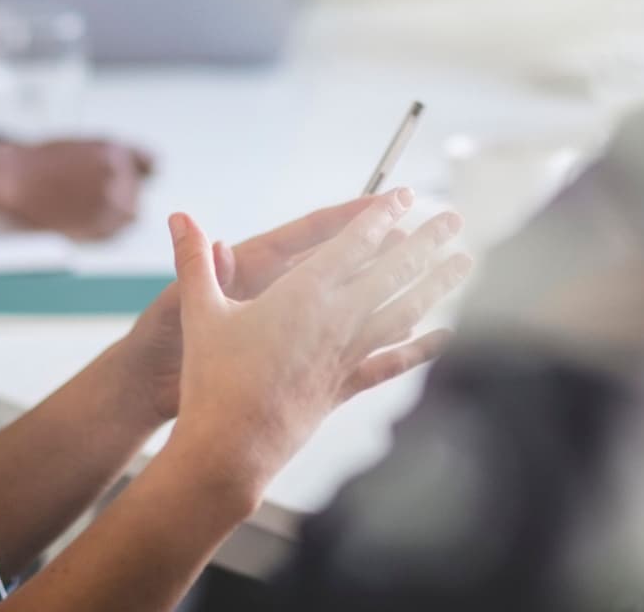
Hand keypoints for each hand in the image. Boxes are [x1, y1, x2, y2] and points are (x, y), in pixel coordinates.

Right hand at [0, 139, 154, 239]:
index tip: (135, 178)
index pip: (150, 164)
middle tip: (89, 194)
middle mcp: (119, 175)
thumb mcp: (82, 146)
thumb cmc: (38, 163)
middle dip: (121, 192)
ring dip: (112, 212)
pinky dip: (102, 228)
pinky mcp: (100, 227)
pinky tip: (79, 217)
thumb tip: (135, 169)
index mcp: (115, 151)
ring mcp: (111, 203)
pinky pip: (114, 231)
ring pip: (129, 213)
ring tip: (81, 206)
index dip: (138, 172)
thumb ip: (112, 157)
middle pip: (137, 190)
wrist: (12, 183)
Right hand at [123, 191, 470, 447]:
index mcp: (301, 295)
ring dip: (436, 284)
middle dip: (425, 242)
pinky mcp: (347, 385)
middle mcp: (334, 321)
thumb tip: (178, 217)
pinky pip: (393, 363)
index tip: (406, 197)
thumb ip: (193, 261)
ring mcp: (346, 354)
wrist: (231, 446)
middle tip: (454, 220)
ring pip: (403, 311)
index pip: (351, 244)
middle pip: (391, 272)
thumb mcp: (199, 313)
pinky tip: (447, 338)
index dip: (379, 216)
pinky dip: (422, 349)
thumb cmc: (212, 379)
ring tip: (465, 264)